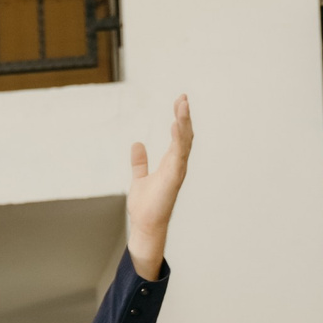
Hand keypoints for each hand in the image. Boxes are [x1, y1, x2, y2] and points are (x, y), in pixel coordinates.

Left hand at [125, 94, 192, 279]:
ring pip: (184, 141)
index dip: (180, 120)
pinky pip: (179, 154)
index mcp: (170, 163)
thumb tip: (137, 144)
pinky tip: (177, 124)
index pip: (178, 137)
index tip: (179, 102)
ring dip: (184, 122)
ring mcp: (177, 170)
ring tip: (183, 104)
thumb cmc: (146, 206)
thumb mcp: (139, 178)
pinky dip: (179, 138)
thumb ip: (140, 162)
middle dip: (184, 116)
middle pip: (185, 135)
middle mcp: (177, 165)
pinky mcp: (174, 177)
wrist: (145, 225)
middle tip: (183, 97)